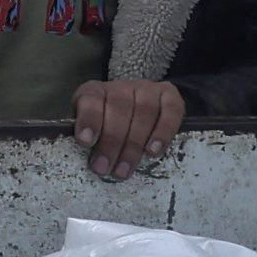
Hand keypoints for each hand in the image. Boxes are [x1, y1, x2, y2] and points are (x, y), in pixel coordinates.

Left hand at [71, 77, 187, 177]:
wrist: (138, 112)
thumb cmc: (108, 129)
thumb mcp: (90, 132)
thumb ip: (88, 142)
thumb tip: (84, 162)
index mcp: (95, 92)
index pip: (91, 99)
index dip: (89, 120)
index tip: (85, 141)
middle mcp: (122, 87)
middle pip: (119, 108)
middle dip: (111, 142)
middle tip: (104, 168)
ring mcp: (147, 89)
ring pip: (144, 111)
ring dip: (134, 144)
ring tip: (124, 169)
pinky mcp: (170, 95)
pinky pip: (171, 111)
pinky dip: (163, 132)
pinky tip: (153, 151)